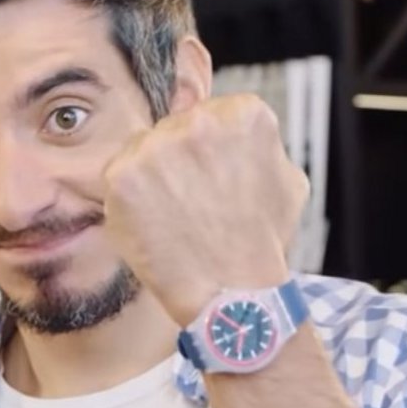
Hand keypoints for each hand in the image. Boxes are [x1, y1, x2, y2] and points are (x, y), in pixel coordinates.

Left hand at [102, 94, 307, 325]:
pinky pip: (119, 176)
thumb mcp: (288, 179)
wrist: (233, 294)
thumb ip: (262, 144)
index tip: (217, 181)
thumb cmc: (260, 241)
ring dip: (153, 178)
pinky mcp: (122, 174)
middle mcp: (199, 121)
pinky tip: (155, 224)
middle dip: (181, 161)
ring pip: (144, 149)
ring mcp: (157, 146)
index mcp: (244, 113)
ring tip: (176, 216)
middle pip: (175, 128)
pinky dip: (130, 201)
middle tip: (195, 203)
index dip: (212, 153)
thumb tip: (238, 132)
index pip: (213, 116)